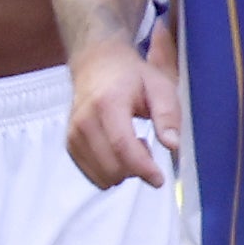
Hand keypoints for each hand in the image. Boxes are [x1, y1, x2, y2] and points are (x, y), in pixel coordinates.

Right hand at [62, 43, 170, 187]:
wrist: (97, 65)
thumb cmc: (131, 76)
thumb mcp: (160, 87)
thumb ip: (168, 115)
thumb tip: (173, 144)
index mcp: (108, 103)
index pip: (122, 145)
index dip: (142, 167)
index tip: (159, 179)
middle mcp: (84, 120)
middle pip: (111, 165)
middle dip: (136, 168)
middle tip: (147, 146)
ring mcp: (74, 134)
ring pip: (101, 174)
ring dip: (123, 170)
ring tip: (133, 144)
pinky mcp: (70, 144)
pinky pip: (92, 174)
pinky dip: (110, 170)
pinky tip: (119, 150)